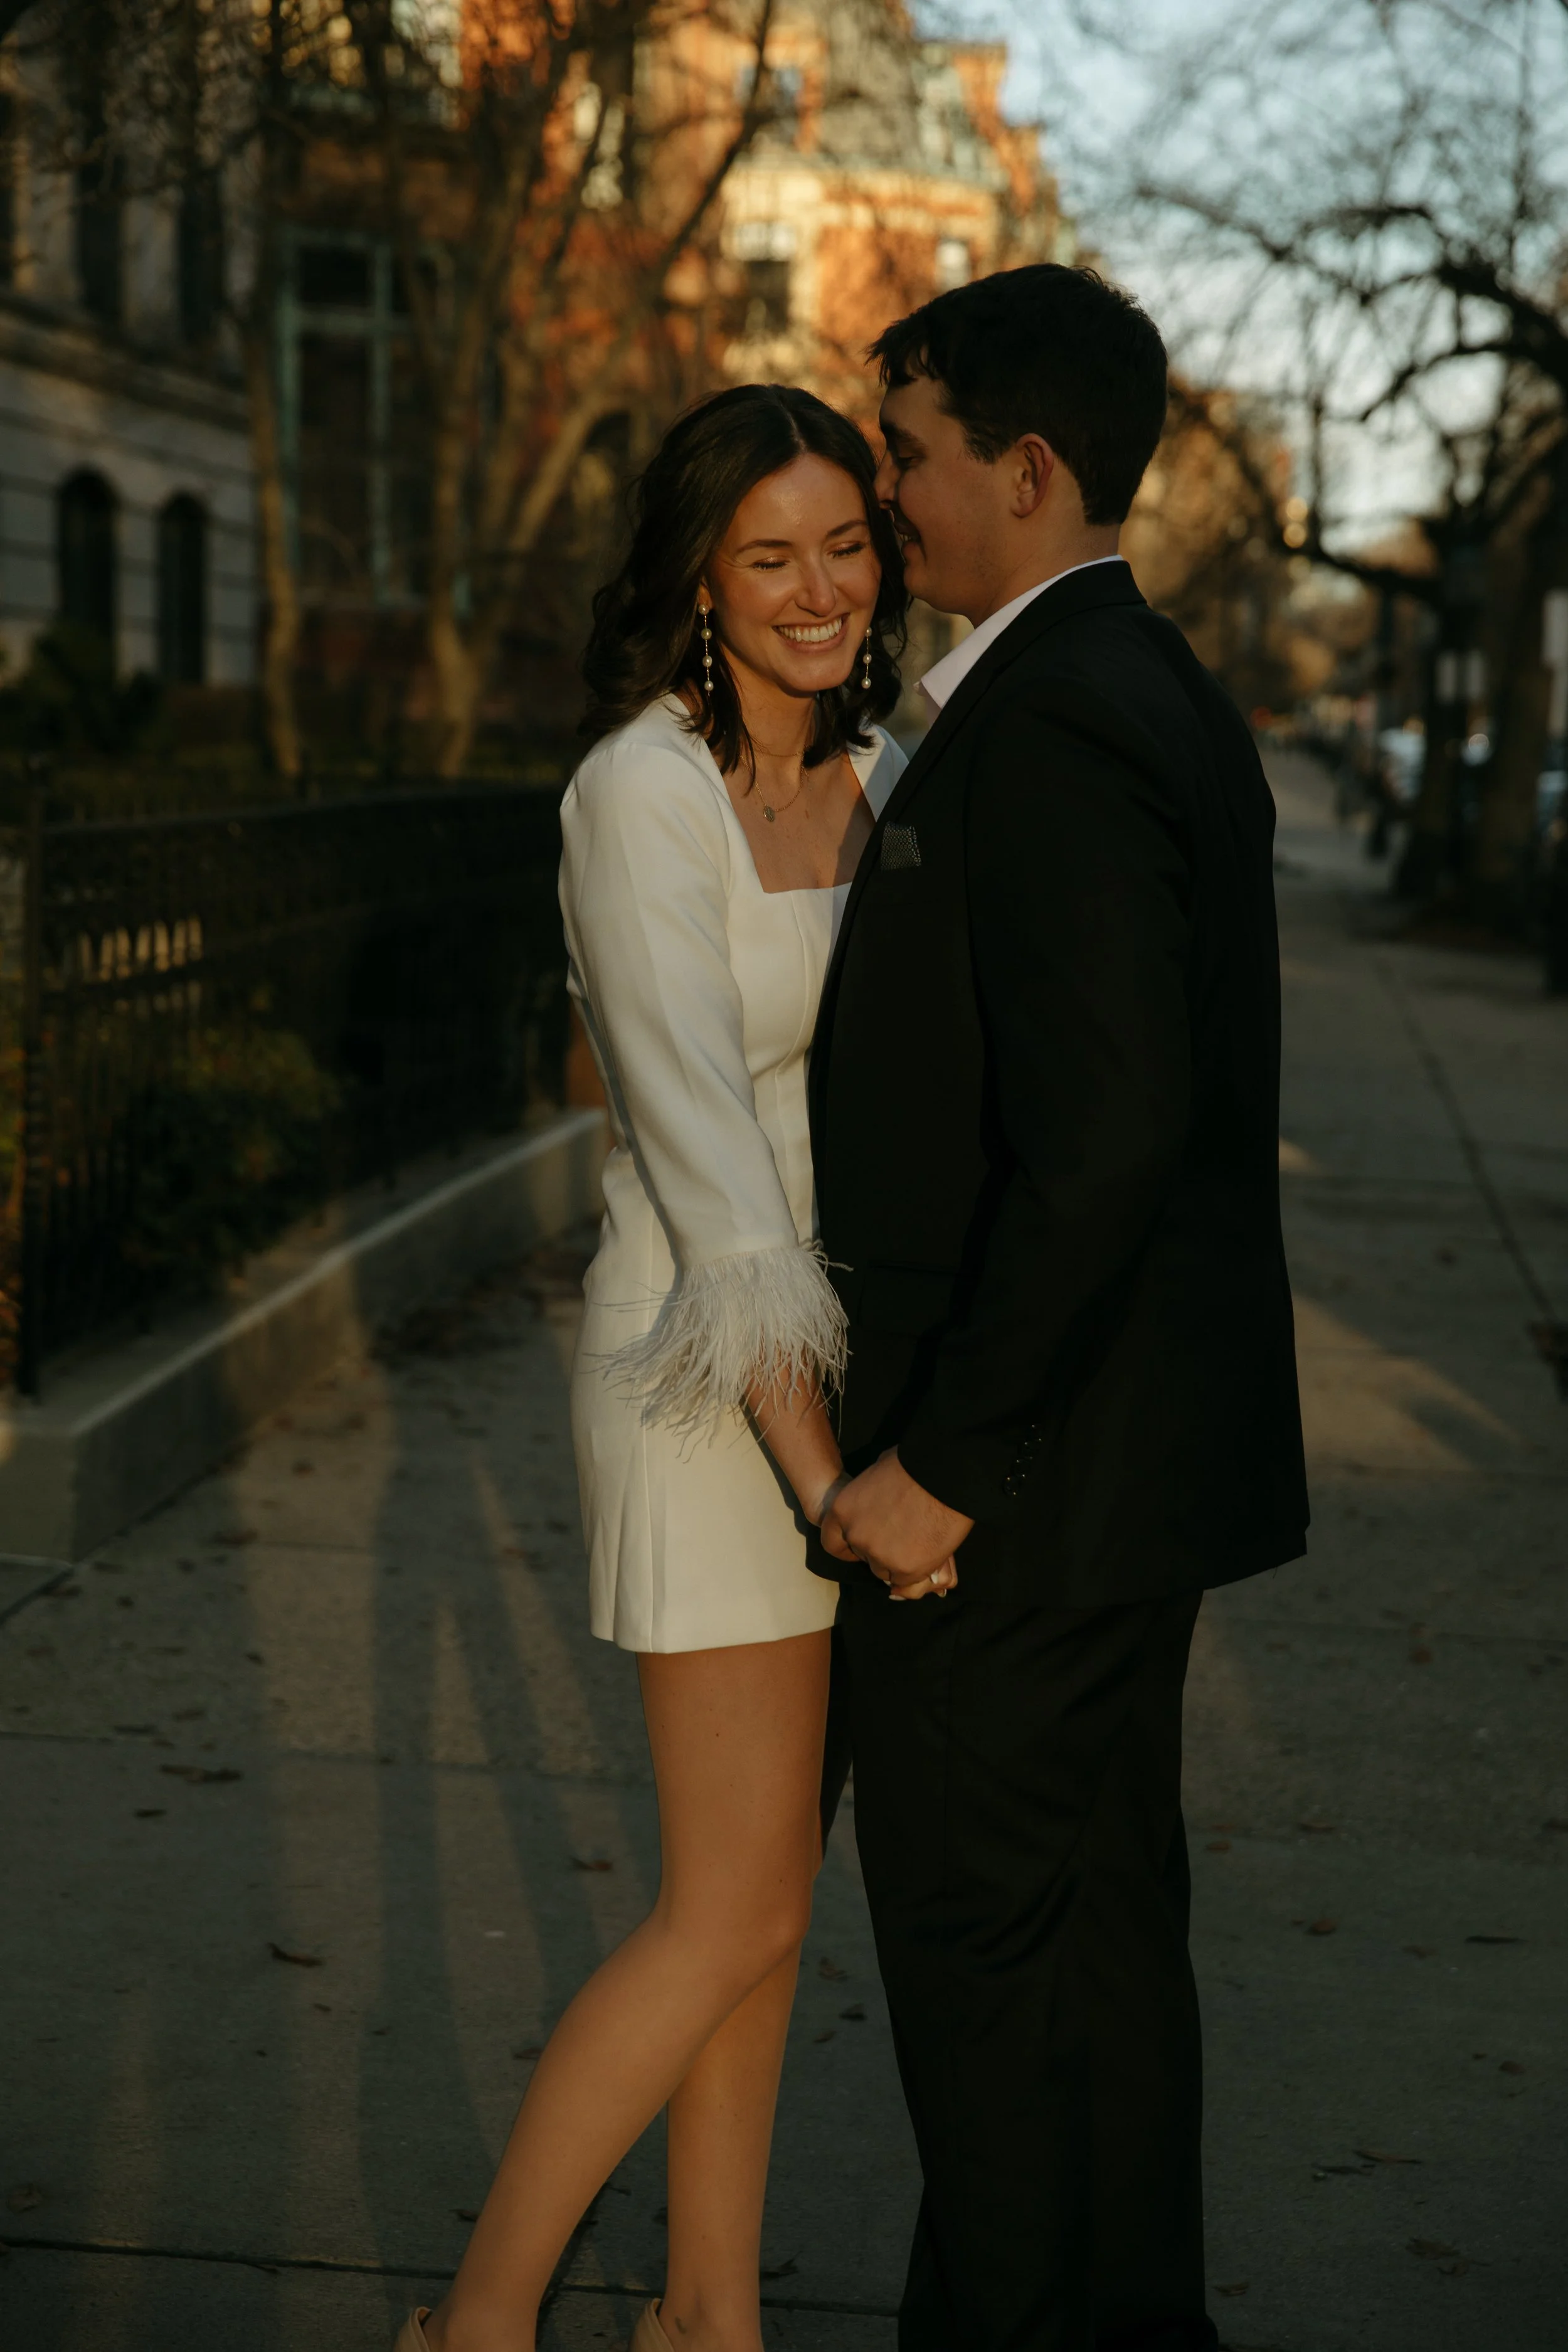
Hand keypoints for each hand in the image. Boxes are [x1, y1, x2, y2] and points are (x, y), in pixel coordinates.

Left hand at [821, 1448, 973, 1596]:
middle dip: (879, 1550)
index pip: (832, 1543)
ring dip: (897, 1562)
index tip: (863, 1546)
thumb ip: (868, 1496)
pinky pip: (907, 1580)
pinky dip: (916, 1571)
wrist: (942, 1479)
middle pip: (863, 1556)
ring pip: (884, 1571)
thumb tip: (875, 1498)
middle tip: (901, 1538)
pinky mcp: (905, 1570)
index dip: (848, 1547)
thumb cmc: (912, 1466)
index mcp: (842, 1511)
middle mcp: (856, 1537)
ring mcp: (879, 1557)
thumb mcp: (877, 1473)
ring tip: (918, 1542)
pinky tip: (927, 1554)